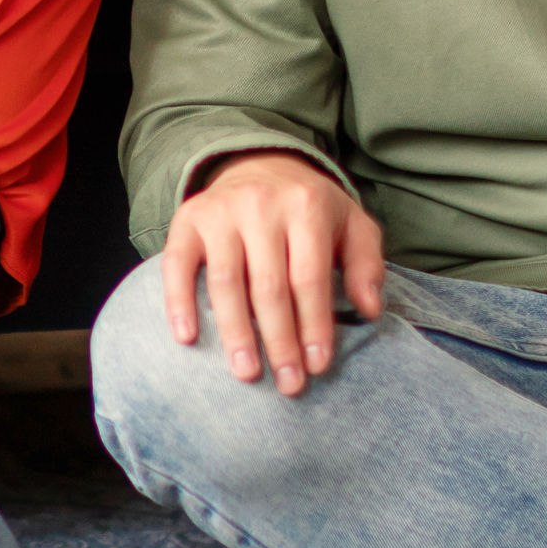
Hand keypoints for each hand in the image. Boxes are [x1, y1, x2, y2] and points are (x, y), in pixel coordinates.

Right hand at [160, 151, 385, 396]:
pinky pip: (176, 264)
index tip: (317, 365)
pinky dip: (178, 302)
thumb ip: (367, 264)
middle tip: (288, 383)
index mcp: (306, 207)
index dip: (314, 325)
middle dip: (280, 340)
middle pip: (269, 286)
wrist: (260, 164)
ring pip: (226, 281)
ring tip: (247, 373)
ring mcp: (220, 212)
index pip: (309, 277)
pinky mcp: (188, 220)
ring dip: (236, 333)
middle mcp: (261, 205)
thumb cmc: (310, 210)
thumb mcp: (352, 224)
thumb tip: (370, 310)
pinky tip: (187, 338)